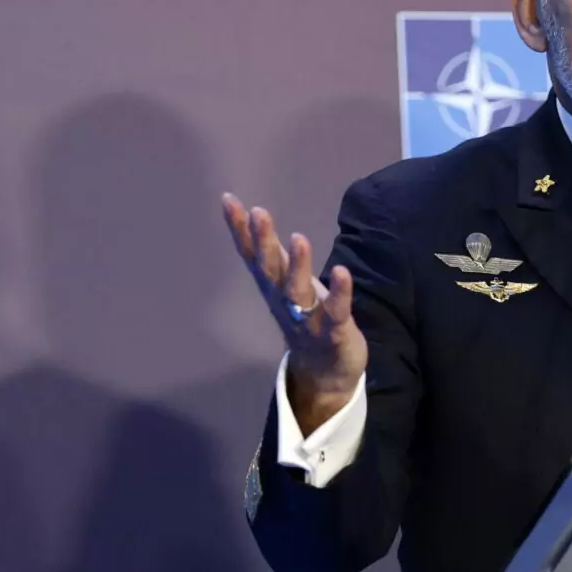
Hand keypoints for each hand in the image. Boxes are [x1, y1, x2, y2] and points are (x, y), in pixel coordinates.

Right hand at [222, 193, 365, 432]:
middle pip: (270, 268)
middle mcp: (283, 299)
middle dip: (263, 242)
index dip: (239, 228)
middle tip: (258, 213)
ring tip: (298, 238)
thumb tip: (250, 214)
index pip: (252, 253)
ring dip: (297, 265)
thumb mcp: (282, 280)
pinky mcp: (333, 331)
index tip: (229, 200)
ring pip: (297, 290)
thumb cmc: (303, 316)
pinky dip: (339, 293)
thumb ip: (268, 251)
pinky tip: (343, 273)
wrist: (323, 371)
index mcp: (272, 285)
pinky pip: (336, 311)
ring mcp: (306, 317)